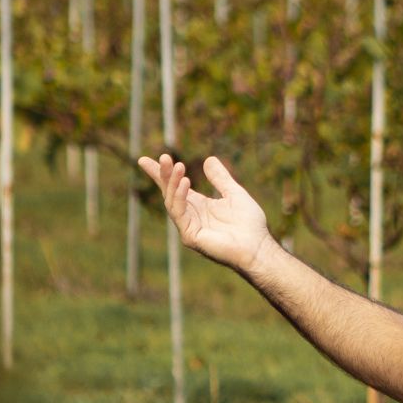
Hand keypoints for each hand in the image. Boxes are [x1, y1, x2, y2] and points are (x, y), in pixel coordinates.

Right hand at [137, 152, 270, 273]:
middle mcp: (191, 216)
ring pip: (172, 202)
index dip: (161, 174)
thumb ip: (220, 178)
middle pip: (169, 192)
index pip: (175, 187)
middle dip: (163, 175)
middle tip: (163, 157)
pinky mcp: (190, 237)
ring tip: (178, 166)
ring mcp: (188, 227)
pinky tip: (185, 183)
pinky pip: (180, 214)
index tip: (144, 160)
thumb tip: (209, 159)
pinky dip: (180, 197)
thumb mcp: (234, 193)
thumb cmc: (249, 224)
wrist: (257, 246)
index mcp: (199, 206)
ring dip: (172, 183)